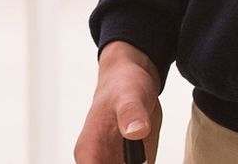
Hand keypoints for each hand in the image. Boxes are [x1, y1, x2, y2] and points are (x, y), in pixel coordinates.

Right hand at [75, 42, 161, 162]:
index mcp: (88, 152)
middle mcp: (99, 163)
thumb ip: (131, 112)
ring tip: (146, 153)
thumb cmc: (123, 84)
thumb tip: (136, 131)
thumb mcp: (130, 93)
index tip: (129, 163)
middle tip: (143, 159)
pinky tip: (149, 158)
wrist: (133, 80)